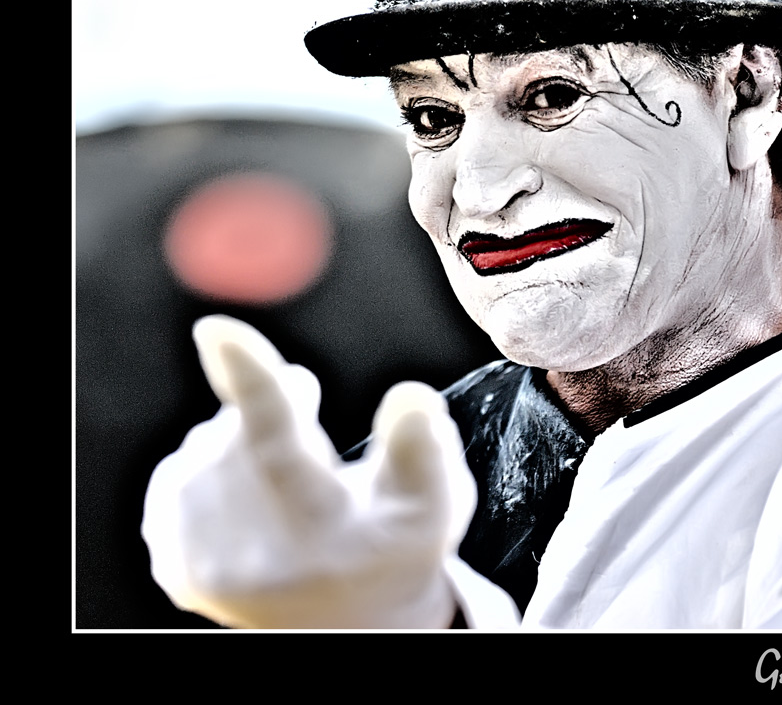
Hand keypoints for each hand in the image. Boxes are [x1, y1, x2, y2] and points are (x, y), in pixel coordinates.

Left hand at [142, 315, 475, 628]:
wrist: (351, 624)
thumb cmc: (398, 547)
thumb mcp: (435, 501)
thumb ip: (423, 446)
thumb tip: (410, 395)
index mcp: (324, 533)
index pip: (282, 440)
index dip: (253, 380)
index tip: (216, 330)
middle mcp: (254, 560)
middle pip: (242, 430)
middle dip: (278, 404)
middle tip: (314, 424)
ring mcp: (204, 568)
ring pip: (206, 446)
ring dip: (247, 436)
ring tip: (289, 468)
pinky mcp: (173, 568)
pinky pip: (179, 472)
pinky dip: (214, 464)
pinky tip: (250, 488)